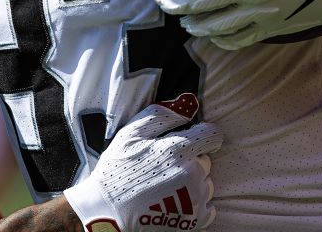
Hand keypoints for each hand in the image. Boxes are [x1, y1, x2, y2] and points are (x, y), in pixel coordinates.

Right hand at [64, 93, 220, 231]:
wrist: (109, 215)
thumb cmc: (118, 171)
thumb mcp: (130, 134)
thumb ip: (161, 114)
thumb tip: (187, 102)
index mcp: (178, 150)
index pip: (212, 135)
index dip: (202, 134)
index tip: (192, 139)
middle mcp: (193, 174)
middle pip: (205, 160)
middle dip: (190, 160)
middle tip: (164, 167)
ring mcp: (196, 199)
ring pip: (206, 183)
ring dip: (192, 182)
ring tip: (164, 187)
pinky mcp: (197, 220)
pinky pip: (207, 206)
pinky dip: (194, 204)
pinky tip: (172, 203)